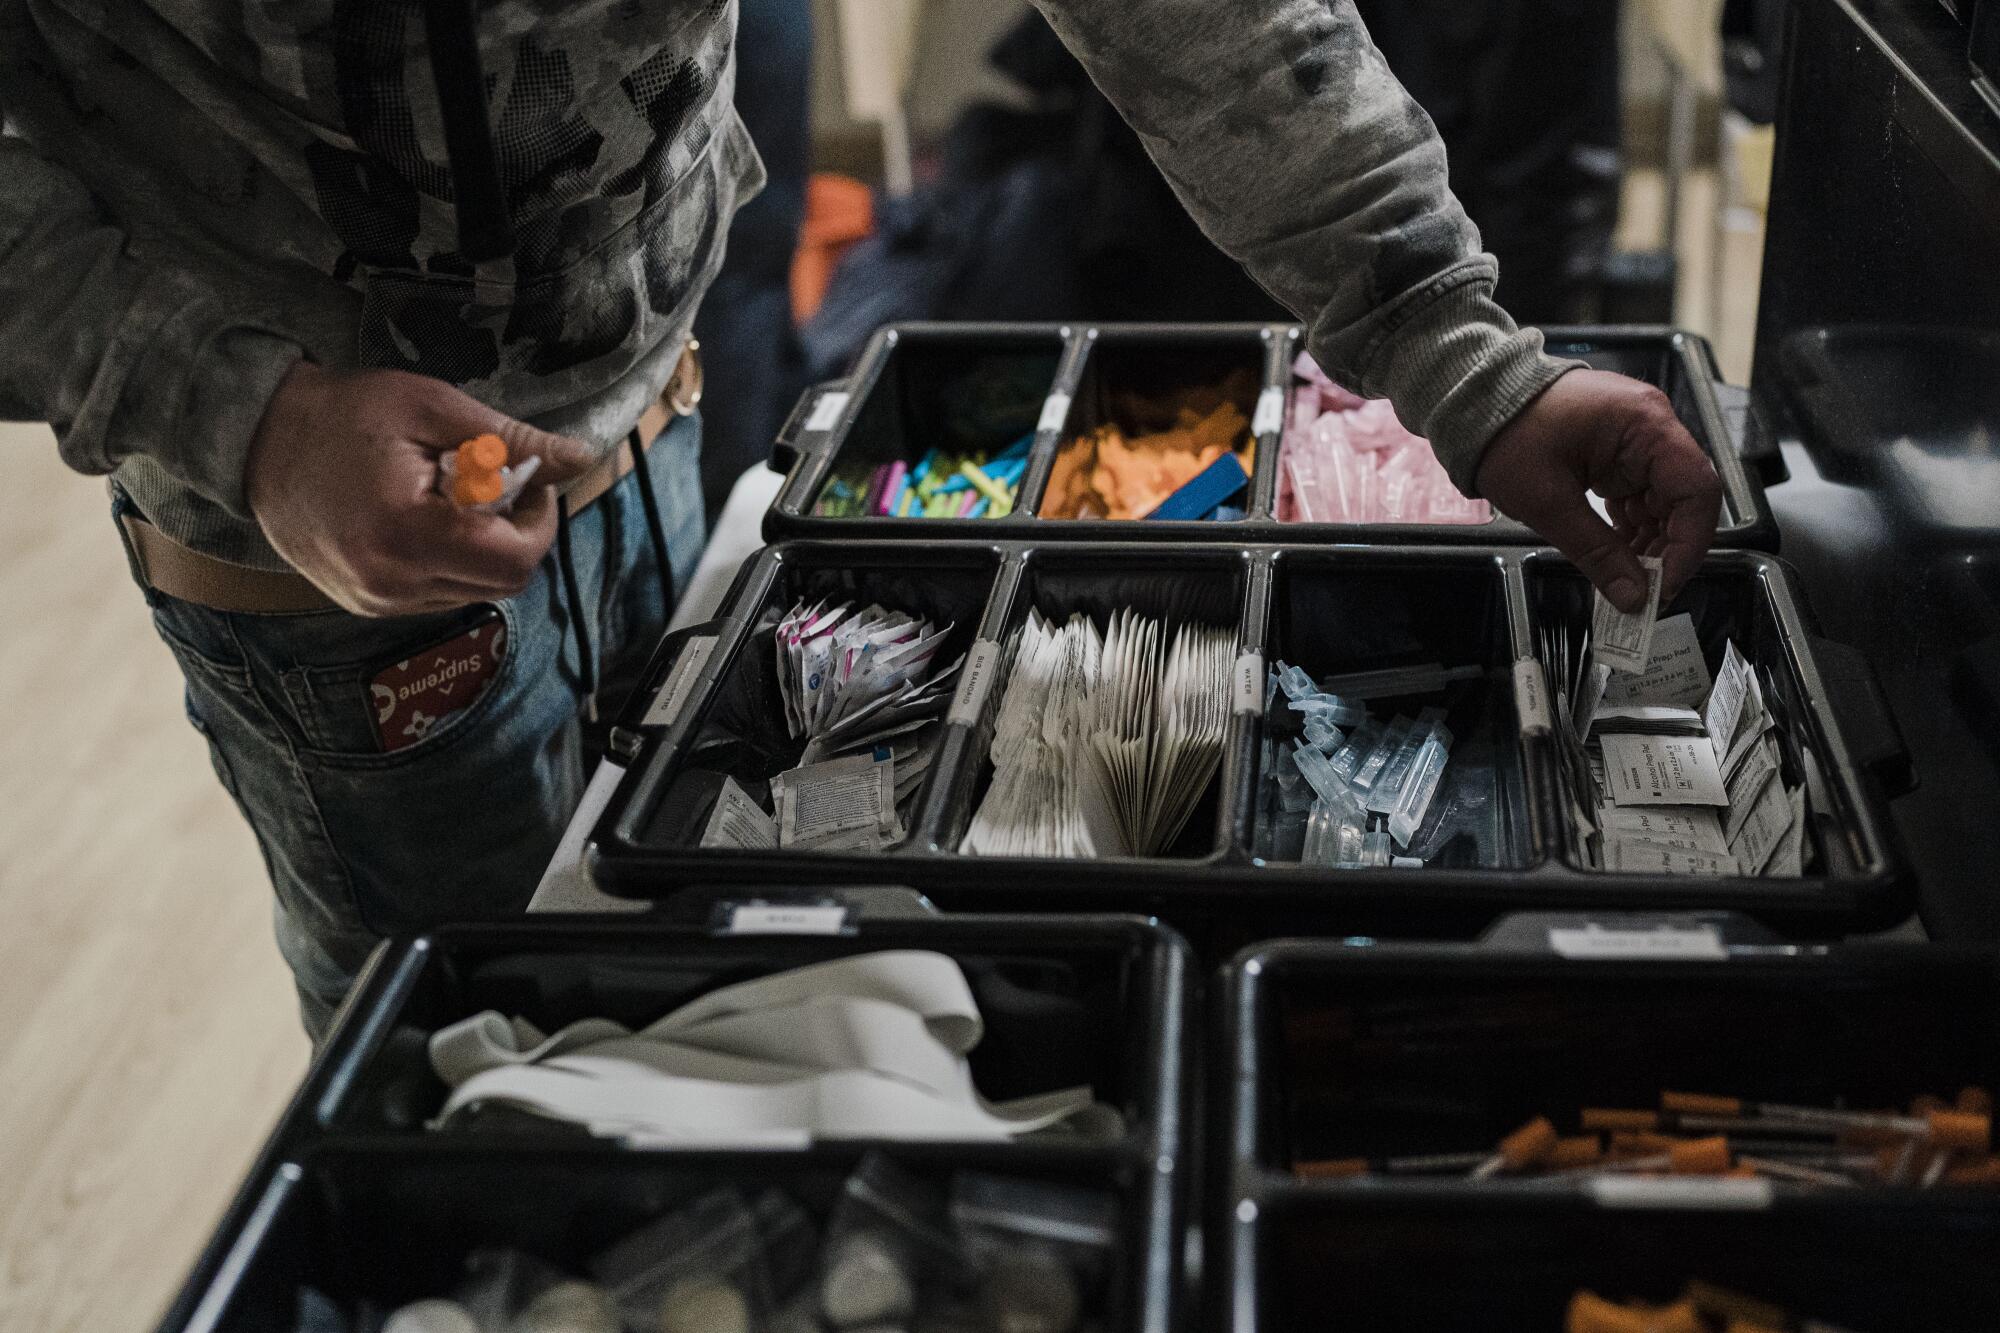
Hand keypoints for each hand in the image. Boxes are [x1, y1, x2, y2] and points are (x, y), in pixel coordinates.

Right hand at [246, 362, 594, 615]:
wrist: (254, 440)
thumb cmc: (344, 413)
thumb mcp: (432, 408)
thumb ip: (510, 440)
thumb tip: (580, 460)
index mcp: (408, 534)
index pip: (516, 560)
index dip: (539, 521)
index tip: (528, 481)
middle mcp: (391, 583)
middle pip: (503, 583)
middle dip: (516, 535)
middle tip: (498, 486)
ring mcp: (376, 600)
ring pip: (474, 592)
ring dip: (483, 549)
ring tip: (453, 497)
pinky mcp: (365, 604)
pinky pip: (439, 595)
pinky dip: (451, 560)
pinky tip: (425, 518)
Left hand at [1476, 369, 1721, 611]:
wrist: (1475, 401)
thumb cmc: (1506, 433)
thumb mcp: (1547, 502)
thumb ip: (1596, 552)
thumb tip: (1632, 595)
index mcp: (1644, 424)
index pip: (1698, 490)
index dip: (1690, 545)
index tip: (1665, 585)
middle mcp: (1651, 426)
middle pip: (1685, 499)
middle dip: (1668, 549)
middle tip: (1642, 592)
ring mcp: (1635, 438)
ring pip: (1663, 501)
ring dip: (1649, 542)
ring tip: (1625, 577)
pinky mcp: (1617, 452)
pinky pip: (1639, 495)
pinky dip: (1631, 527)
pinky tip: (1616, 553)